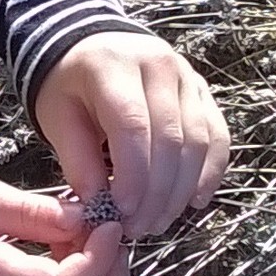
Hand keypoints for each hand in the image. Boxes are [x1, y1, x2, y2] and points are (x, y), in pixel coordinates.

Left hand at [33, 32, 229, 237]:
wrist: (93, 48)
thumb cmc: (70, 86)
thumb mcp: (57, 117)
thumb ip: (77, 160)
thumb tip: (98, 207)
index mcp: (114, 66)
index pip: (133, 126)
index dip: (132, 175)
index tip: (123, 212)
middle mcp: (159, 65)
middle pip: (171, 138)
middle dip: (157, 192)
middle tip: (139, 228)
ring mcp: (187, 76)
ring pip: (199, 141)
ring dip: (181, 190)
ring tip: (158, 221)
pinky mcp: (203, 91)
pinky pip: (217, 136)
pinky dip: (210, 172)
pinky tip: (194, 201)